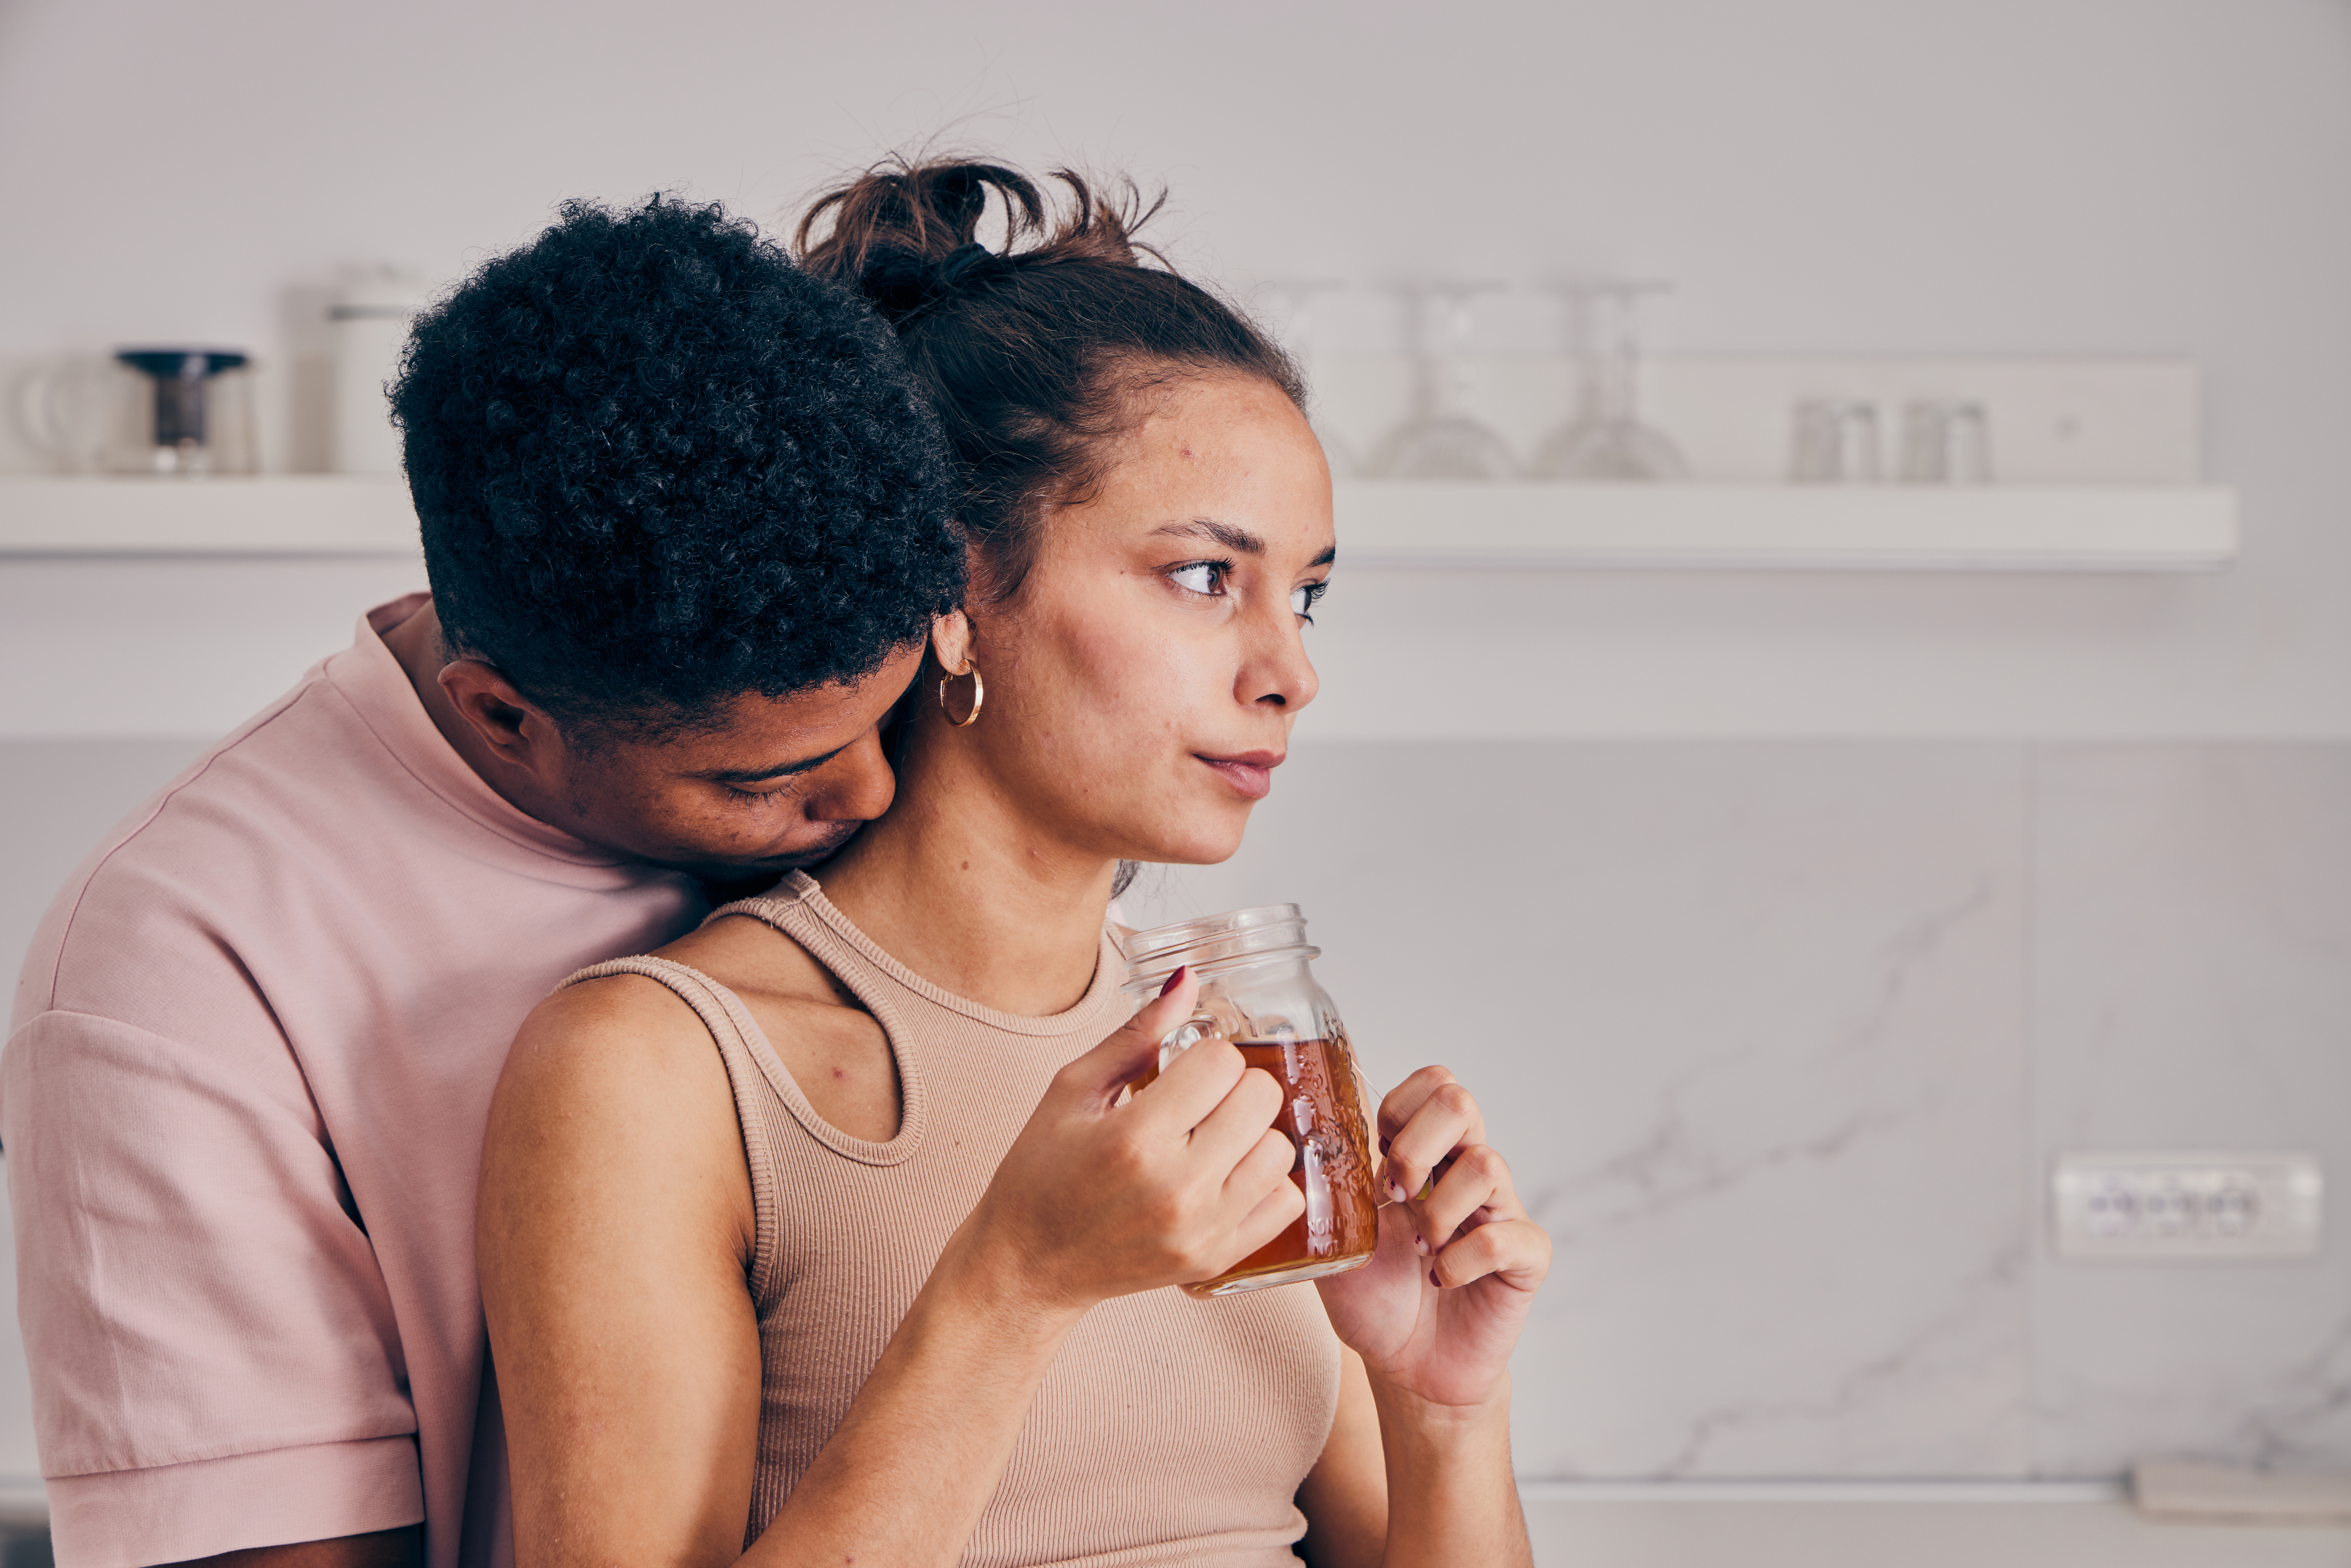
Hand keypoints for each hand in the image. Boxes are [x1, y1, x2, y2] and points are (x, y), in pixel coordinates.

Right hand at [957, 968, 1305, 1316]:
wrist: (1029, 1265)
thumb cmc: (1041, 1174)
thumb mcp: (1072, 1090)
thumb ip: (1136, 1035)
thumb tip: (1189, 981)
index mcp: (1134, 1137)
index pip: (1222, 1061)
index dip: (1205, 1054)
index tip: (1182, 1070)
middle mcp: (1175, 1187)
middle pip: (1261, 1097)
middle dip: (1235, 1086)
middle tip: (1201, 1101)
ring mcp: (1201, 1229)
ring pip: (1281, 1149)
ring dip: (1253, 1134)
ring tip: (1214, 1139)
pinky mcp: (1216, 1259)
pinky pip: (1287, 1203)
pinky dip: (1266, 1183)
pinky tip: (1228, 1176)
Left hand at [1317, 1067, 1550, 1410]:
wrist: (1406, 1367)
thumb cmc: (1374, 1299)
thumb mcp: (1332, 1244)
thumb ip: (1322, 1197)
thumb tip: (1293, 1151)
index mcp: (1425, 1156)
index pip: (1432, 1084)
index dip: (1400, 1109)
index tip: (1375, 1160)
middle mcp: (1465, 1173)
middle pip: (1461, 1102)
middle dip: (1416, 1146)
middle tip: (1395, 1196)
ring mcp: (1501, 1211)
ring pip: (1487, 1163)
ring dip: (1438, 1211)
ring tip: (1421, 1250)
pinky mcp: (1525, 1257)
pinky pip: (1505, 1236)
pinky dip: (1461, 1262)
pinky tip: (1441, 1280)